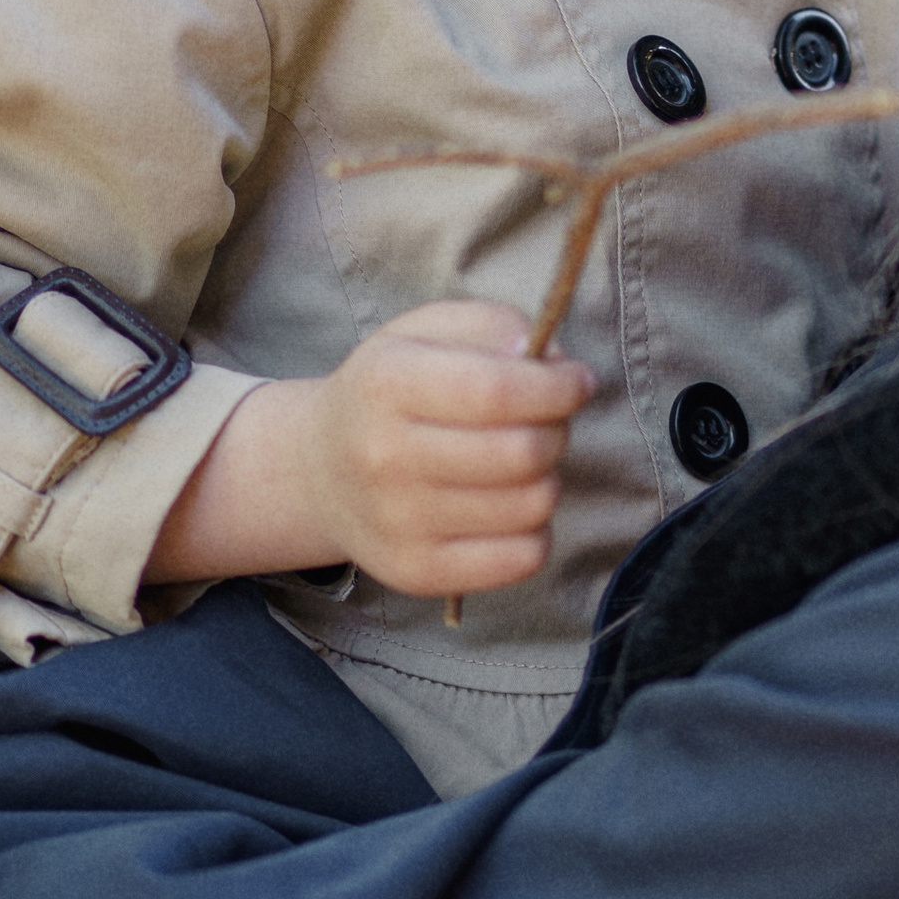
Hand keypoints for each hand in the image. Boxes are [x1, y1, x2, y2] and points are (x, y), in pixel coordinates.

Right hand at [146, 304, 592, 600]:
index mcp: (386, 383)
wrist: (321, 472)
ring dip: (546, 479)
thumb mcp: (424, 331)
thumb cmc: (390, 394)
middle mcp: (383, 456)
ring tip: (519, 464)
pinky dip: (535, 530)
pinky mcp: (416, 572)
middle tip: (546, 422)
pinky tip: (507, 507)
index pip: (498, 391)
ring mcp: (397, 523)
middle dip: (558, 430)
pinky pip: (524, 558)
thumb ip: (491, 326)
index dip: (558, 387)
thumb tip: (552, 362)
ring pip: (532, 506)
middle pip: (523, 452)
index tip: (577, 381)